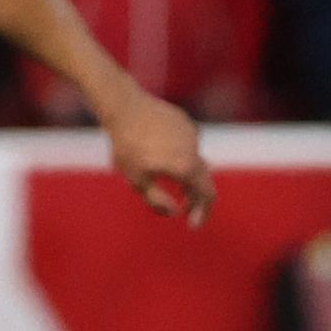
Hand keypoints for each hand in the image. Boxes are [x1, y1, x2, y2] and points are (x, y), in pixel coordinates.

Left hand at [99, 88, 215, 225]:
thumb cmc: (126, 145)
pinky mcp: (183, 120)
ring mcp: (191, 132)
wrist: (122, 105)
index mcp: (186, 166)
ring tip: (165, 177)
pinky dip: (180, 155)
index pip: (207, 196)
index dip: (203, 213)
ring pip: (194, 160)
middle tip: (182, 207)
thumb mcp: (136, 180)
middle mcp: (194, 149)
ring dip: (186, 174)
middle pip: (203, 180)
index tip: (192, 224)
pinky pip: (186, 144)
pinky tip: (159, 151)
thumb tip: (174, 212)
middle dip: (194, 197)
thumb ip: (157, 201)